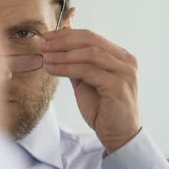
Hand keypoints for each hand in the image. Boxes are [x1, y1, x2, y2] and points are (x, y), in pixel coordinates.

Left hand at [41, 29, 140, 152]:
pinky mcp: (118, 86)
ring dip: (63, 54)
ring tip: (46, 57)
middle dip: (63, 41)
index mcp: (119, 56)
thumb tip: (59, 43)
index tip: (46, 36)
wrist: (118, 134)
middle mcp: (125, 61)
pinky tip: (53, 69)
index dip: (66, 34)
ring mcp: (124, 73)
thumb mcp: (86, 79)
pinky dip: (67, 68)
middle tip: (43, 45)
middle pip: (90, 40)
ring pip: (89, 54)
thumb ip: (76, 61)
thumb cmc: (102, 107)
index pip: (90, 36)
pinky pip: (88, 71)